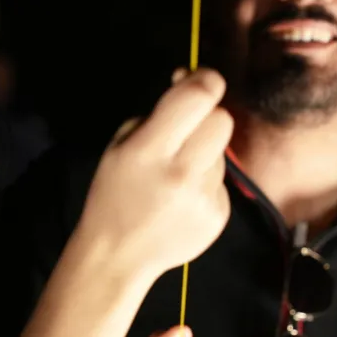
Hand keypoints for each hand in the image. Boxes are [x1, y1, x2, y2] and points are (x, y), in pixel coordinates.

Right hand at [76, 69, 232, 283]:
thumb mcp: (119, 147)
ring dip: (204, 155)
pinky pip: (221, 183)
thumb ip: (155, 114)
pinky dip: (205, 185)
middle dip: (208, 118)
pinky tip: (181, 201)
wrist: (118, 256)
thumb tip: (188, 82)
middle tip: (186, 132)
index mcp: (151, 150)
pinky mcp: (218, 216)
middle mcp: (182, 173)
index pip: (199, 96)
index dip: (205, 80)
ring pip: (221, 153)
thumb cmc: (113, 195)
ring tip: (175, 178)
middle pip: (223, 120)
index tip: (199, 81)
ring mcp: (204, 198)